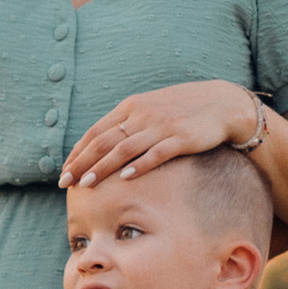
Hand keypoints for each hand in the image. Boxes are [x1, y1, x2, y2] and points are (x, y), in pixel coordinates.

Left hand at [60, 80, 262, 189]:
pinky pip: (156, 153)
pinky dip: (139, 166)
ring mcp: (162, 126)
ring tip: (86, 184)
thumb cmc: (182, 110)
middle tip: (65, 182)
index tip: (64, 171)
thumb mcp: (150, 109)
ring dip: (103, 167)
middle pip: (104, 141)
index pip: (96, 131)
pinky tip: (125, 178)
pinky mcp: (181, 138)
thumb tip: (100, 146)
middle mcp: (143, 114)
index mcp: (131, 106)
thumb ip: (127, 124)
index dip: (78, 152)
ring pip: (124, 149)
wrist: (223, 104)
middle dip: (82, 163)